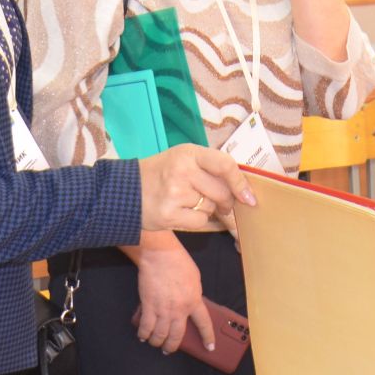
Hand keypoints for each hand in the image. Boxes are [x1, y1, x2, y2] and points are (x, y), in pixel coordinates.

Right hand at [131, 238, 213, 353]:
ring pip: (160, 334)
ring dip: (157, 342)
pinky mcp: (148, 306)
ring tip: (155, 343)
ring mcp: (163, 309)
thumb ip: (193, 295)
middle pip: (177, 335)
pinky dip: (144, 334)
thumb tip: (190, 304)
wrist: (161, 255)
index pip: (203, 324)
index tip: (209, 347)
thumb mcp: (195, 279)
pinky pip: (146, 326)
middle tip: (168, 349)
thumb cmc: (179, 262)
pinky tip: (143, 336)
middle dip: (172, 346)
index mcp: (194, 301)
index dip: (207, 337)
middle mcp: (179, 310)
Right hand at [138, 145, 254, 233]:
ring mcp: (175, 193)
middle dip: (226, 202)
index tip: (249, 197)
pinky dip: (196, 220)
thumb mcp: (182, 159)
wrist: (125, 191)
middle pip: (221, 192)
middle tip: (220, 204)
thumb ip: (210, 168)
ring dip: (207, 209)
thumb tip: (242, 190)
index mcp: (188, 153)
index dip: (241, 183)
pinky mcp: (169, 214)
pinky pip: (199, 221)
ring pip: (211, 207)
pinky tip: (181, 212)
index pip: (225, 165)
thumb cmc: (160, 174)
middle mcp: (182, 170)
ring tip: (187, 202)